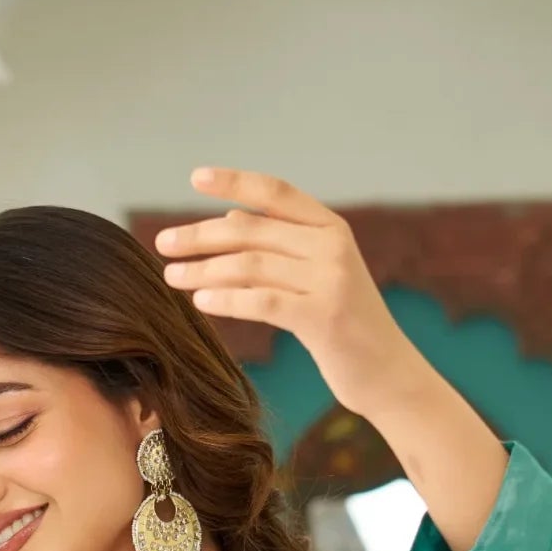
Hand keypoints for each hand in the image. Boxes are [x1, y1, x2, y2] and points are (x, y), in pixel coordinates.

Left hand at [154, 168, 425, 419]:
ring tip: (171, 276)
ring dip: (204, 269)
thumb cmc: (345, 327)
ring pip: (251, 265)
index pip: (275, 193)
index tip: (195, 178)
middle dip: (201, 236)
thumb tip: (228, 219)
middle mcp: (331, 245)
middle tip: (163, 244)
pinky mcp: (323, 316)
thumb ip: (282, 248)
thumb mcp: (318, 276)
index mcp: (331, 227)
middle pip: (252, 231)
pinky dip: (227, 299)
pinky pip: (262, 302)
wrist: (388, 373)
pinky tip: (200, 300)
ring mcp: (330, 279)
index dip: (234, 182)